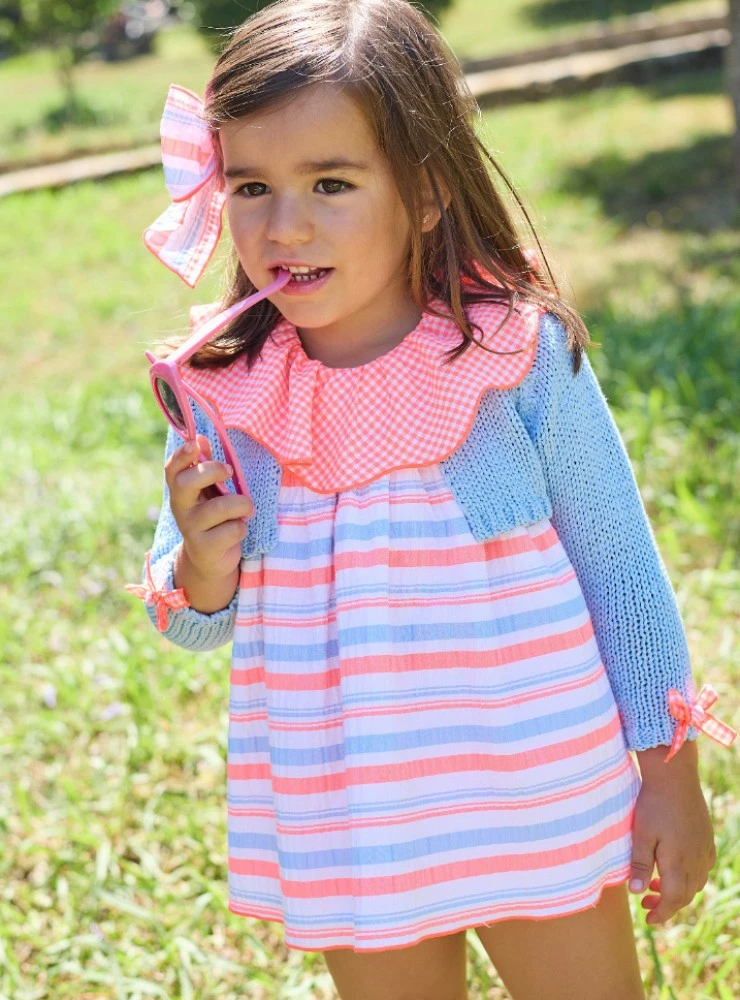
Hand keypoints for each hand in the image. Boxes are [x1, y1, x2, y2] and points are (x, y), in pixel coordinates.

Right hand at [165, 435, 253, 579]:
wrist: (209, 559)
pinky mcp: (205, 548)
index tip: (196, 445)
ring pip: (220, 507)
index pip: (172, 469)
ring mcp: (190, 528)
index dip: (182, 455)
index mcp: (180, 490)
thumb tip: (201, 437)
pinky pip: (233, 529)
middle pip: (187, 483)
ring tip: (246, 508)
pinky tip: (237, 530)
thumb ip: (205, 465)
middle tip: (229, 471)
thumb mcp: (208, 491)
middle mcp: (180, 508)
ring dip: (241, 504)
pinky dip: (242, 527)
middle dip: (212, 471)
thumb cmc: (213, 516)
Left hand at [629, 742, 715, 925]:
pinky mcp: (706, 837)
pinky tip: (677, 867)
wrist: (674, 776)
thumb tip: (636, 892)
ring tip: (657, 886)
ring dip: (679, 890)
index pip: (674, 899)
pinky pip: (703, 866)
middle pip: (686, 894)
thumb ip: (639, 864)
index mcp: (679, 862)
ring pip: (696, 881)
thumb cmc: (653, 804)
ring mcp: (704, 848)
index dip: (662, 913)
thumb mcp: (641, 834)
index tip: (648, 920)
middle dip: (667, 904)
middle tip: (646, 904)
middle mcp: (696, 859)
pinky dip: (690, 875)